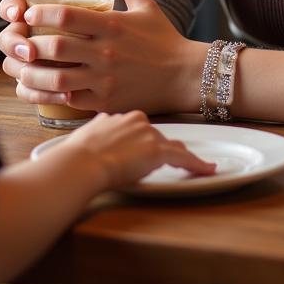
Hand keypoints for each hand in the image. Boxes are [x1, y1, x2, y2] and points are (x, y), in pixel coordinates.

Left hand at [0, 0, 205, 115]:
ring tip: (20, 68)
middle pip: (55, 46)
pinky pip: (68, 99)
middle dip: (30, 44)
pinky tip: (35, 89)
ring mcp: (104, 78)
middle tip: (19, 42)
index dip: (41, 12)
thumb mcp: (148, 7)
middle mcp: (105, 52)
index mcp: (112, 25)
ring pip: (56, 77)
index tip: (29, 13)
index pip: (67, 15)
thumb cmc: (166, 40)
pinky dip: (47, 94)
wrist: (185, 75)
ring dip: (32, 73)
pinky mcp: (105, 100)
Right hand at [51, 110, 215, 189]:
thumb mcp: (87, 134)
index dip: (144, 140)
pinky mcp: (157, 150)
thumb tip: (98, 128)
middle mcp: (136, 119)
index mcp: (120, 115)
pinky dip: (197, 163)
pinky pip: (183, 156)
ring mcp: (148, 133)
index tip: (146, 148)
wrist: (81, 162)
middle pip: (156, 135)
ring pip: (170, 145)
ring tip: (195, 165)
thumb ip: (98, 129)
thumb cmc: (77, 154)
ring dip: (180, 156)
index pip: (139, 128)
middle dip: (161, 148)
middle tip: (168, 162)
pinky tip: (207, 169)